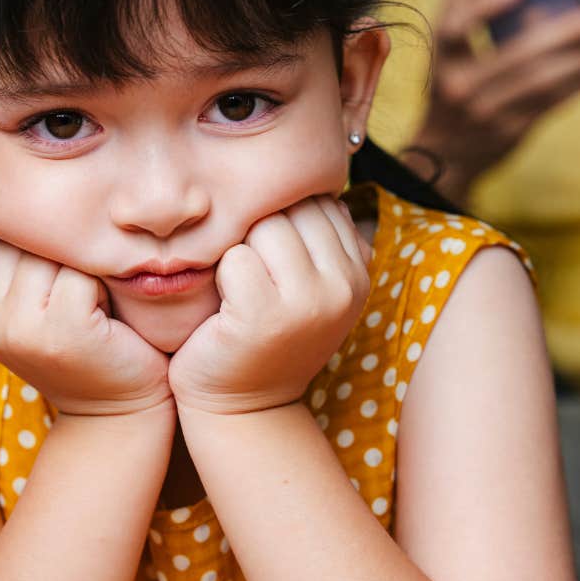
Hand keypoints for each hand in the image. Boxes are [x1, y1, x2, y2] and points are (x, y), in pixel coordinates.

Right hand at [0, 237, 172, 416]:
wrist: (118, 412)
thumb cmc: (89, 345)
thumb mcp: (41, 300)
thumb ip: (25, 260)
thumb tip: (27, 189)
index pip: (5, 235)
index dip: (44, 247)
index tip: (65, 282)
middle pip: (27, 240)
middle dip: (64, 252)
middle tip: (87, 292)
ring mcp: (18, 325)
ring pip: (54, 252)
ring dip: (84, 265)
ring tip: (94, 301)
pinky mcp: (60, 329)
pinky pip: (83, 272)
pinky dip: (104, 283)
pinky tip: (107, 313)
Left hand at [168, 196, 370, 414]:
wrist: (241, 406)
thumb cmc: (263, 333)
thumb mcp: (306, 284)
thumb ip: (316, 236)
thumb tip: (315, 173)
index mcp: (359, 270)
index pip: (318, 200)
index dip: (281, 218)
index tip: (271, 259)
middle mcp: (345, 284)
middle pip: (290, 207)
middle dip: (259, 230)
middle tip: (250, 276)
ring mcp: (309, 301)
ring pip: (263, 226)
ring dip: (239, 251)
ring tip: (239, 290)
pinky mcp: (265, 314)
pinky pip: (235, 257)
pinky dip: (220, 275)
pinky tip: (225, 307)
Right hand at [404, 0, 579, 201]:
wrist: (442, 155)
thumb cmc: (449, 91)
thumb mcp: (443, 60)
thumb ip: (459, 21)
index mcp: (439, 64)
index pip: (454, 29)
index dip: (485, 3)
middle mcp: (458, 90)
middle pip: (514, 56)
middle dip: (556, 31)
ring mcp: (486, 114)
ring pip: (540, 81)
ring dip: (574, 57)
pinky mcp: (510, 132)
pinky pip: (550, 102)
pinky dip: (574, 80)